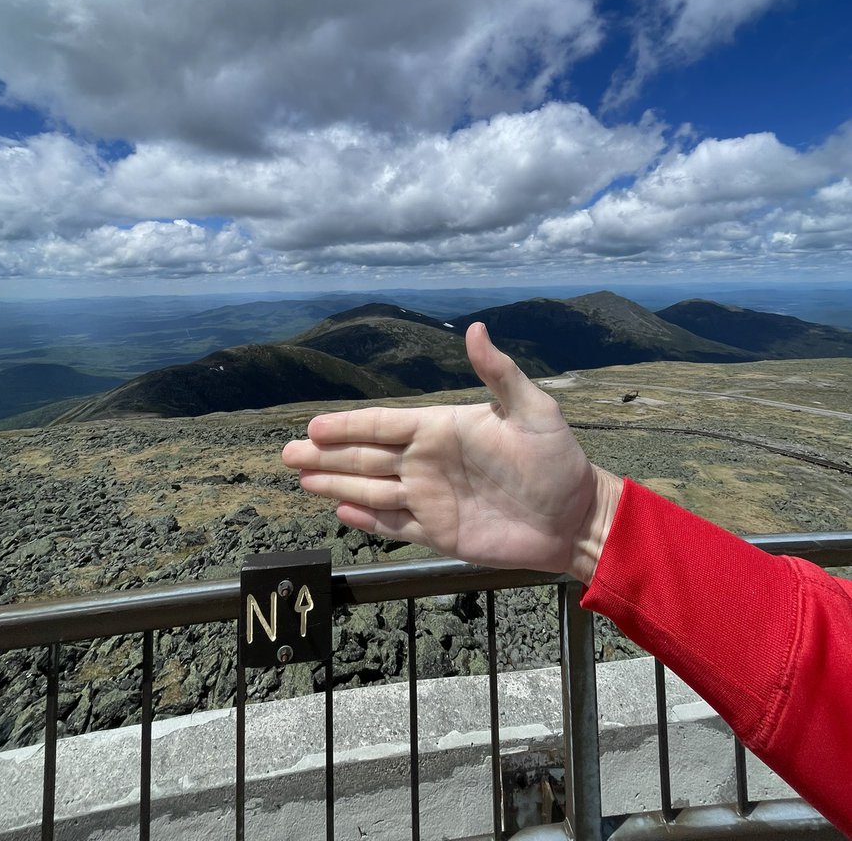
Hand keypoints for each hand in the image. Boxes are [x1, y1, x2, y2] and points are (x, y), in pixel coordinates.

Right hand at [282, 322, 621, 581]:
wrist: (576, 517)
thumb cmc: (558, 460)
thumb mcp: (534, 410)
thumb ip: (499, 374)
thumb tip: (476, 329)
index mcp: (442, 429)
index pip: (383, 425)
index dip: (348, 425)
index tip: (313, 425)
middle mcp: (427, 462)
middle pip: (365, 457)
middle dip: (325, 455)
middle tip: (285, 453)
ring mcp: (430, 499)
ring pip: (371, 491)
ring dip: (335, 484)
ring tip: (301, 479)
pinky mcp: (439, 532)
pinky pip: (394, 525)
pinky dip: (366, 521)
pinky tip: (340, 511)